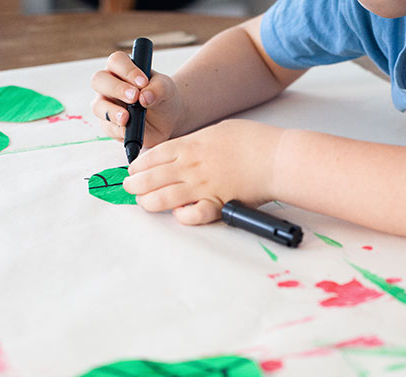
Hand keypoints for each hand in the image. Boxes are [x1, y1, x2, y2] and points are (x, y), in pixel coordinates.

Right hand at [91, 51, 184, 147]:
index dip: (127, 70)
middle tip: (134, 97)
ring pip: (98, 106)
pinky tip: (128, 131)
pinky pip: (108, 128)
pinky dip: (118, 130)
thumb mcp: (166, 89)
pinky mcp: (109, 125)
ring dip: (112, 112)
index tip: (143, 82)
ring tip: (126, 118)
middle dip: (116, 89)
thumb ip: (158, 89)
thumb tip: (145, 97)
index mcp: (122, 68)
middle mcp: (109, 84)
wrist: (166, 119)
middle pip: (99, 80)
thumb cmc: (161, 97)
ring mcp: (105, 105)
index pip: (117, 61)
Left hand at [124, 119, 283, 224]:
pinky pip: (191, 215)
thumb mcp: (219, 131)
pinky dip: (181, 217)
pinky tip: (179, 214)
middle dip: (134, 184)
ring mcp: (202, 187)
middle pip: (150, 178)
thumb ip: (198, 142)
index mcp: (190, 145)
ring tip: (143, 202)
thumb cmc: (253, 142)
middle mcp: (190, 167)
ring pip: (162, 198)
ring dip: (148, 202)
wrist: (276, 157)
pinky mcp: (216, 204)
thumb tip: (184, 151)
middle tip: (130, 188)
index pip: (152, 156)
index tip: (132, 170)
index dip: (138, 165)